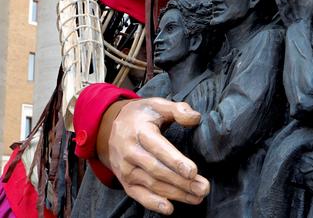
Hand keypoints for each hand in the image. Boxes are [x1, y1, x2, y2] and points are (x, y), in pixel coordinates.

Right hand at [97, 98, 210, 214]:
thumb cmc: (141, 116)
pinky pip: (138, 195)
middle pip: (158, 170)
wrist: (109, 127)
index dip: (175, 161)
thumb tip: (195, 118)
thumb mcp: (157, 105)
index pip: (158, 148)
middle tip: (203, 188)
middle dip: (181, 182)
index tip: (192, 171)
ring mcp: (126, 169)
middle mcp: (131, 152)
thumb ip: (178, 109)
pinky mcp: (125, 181)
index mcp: (140, 132)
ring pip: (152, 184)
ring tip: (197, 197)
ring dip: (175, 194)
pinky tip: (170, 209)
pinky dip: (153, 203)